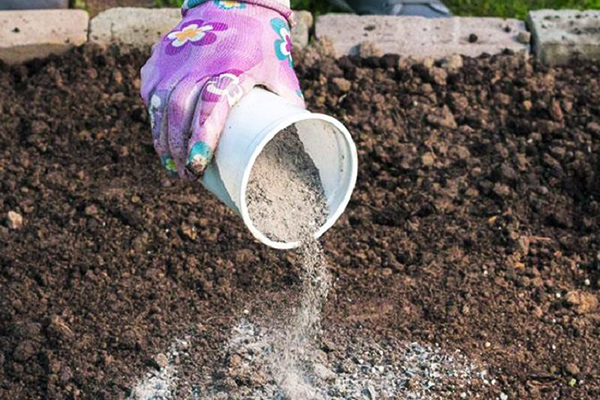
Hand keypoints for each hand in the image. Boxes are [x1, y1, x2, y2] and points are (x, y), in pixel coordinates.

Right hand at [141, 0, 304, 177]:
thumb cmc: (262, 40)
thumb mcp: (281, 69)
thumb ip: (289, 101)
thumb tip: (297, 134)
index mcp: (230, 68)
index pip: (211, 106)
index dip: (202, 137)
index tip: (198, 164)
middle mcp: (196, 64)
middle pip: (177, 112)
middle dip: (177, 148)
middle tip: (185, 175)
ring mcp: (174, 59)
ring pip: (159, 104)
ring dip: (161, 138)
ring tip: (170, 164)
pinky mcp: (160, 56)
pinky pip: (151, 91)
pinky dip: (153, 115)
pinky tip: (159, 134)